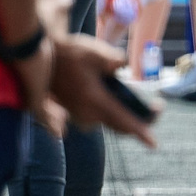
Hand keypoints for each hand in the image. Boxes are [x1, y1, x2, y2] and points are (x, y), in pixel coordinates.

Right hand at [49, 29, 157, 146]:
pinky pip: (96, 119)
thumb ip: (116, 60)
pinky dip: (108, 113)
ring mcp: (77, 114)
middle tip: (153, 108)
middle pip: (117, 126)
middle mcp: (86, 112)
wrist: (41, 53)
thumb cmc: (70, 52)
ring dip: (122, 116)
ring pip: (107, 122)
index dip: (140, 132)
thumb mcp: (96, 52)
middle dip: (137, 121)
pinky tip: (110, 98)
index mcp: (94, 100)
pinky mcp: (72, 111)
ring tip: (132, 102)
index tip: (153, 144)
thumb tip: (125, 66)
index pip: (122, 120)